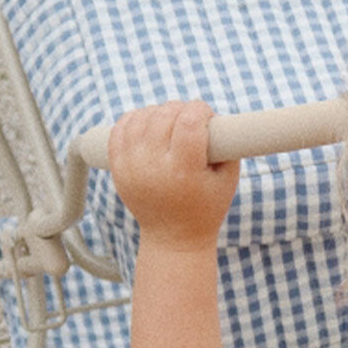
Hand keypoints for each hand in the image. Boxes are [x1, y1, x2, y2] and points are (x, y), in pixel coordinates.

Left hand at [108, 101, 239, 250]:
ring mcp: (131, 167)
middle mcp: (153, 168)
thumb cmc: (206, 207)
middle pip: (164, 115)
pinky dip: (135, 118)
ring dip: (159, 111)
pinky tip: (148, 123)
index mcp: (183, 172)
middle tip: (191, 120)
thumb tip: (215, 116)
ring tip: (171, 122)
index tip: (207, 115)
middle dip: (182, 109)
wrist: (173, 238)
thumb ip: (229, 146)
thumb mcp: (228, 180)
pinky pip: (119, 129)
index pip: (189, 122)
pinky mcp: (118, 168)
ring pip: (141, 117)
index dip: (200, 109)